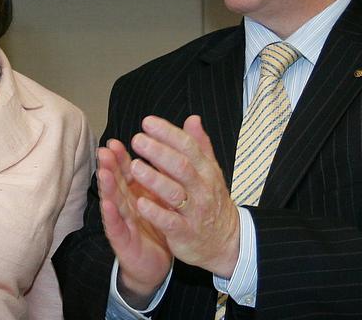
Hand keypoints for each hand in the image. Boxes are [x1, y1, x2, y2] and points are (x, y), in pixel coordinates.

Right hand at [98, 139, 171, 304]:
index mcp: (136, 194)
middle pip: (117, 183)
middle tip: (104, 151)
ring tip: (103, 172)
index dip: (120, 157)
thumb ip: (161, 174)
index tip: (116, 142)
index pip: (126, 172)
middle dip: (110, 166)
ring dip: (107, 187)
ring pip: (114, 202)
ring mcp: (123, 223)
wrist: (156, 264)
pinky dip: (112, 216)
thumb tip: (164, 148)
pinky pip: (117, 228)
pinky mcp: (123, 242)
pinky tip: (107, 205)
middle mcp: (126, 205)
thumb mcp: (162, 199)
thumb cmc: (157, 227)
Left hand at [128, 115, 239, 277]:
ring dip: (153, 179)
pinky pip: (170, 221)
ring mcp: (194, 212)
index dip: (168, 133)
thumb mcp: (210, 172)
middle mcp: (201, 189)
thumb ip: (199, 146)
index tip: (147, 122)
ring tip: (134, 166)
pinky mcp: (185, 233)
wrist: (227, 242)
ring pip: (174, 193)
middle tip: (137, 140)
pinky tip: (140, 202)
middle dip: (158, 152)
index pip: (188, 147)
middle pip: (181, 166)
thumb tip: (192, 119)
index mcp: (206, 171)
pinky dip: (155, 212)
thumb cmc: (212, 201)